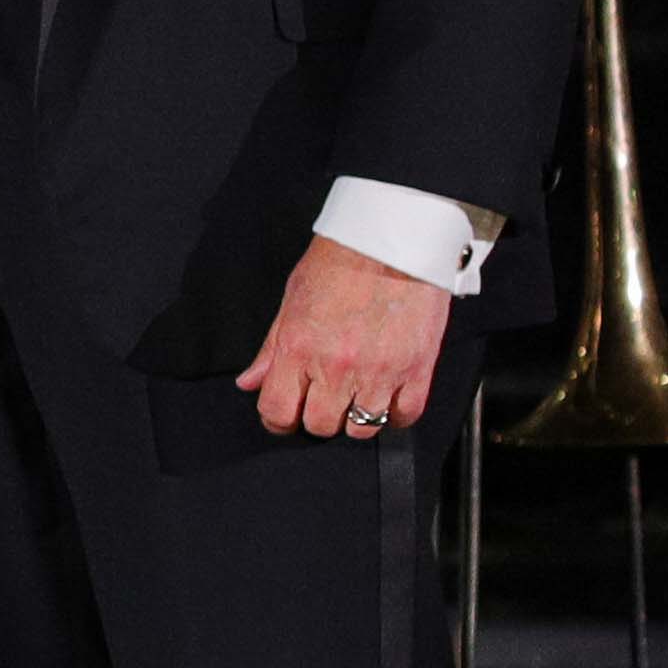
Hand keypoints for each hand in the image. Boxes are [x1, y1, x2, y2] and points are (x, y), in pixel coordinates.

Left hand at [239, 233, 452, 442]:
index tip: (285, 415)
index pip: (277, 411)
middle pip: (320, 426)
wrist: (390, 239)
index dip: (277, 419)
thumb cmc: (340, 262)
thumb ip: (271, 348)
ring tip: (356, 396)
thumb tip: (250, 382)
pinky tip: (387, 398)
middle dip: (317, 417)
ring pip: (361, 428)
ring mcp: (380, 371)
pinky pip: (404, 416)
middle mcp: (337, 366)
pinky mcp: (417, 369)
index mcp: (299, 348)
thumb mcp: (291, 300)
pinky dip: (394, 415)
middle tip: (323, 399)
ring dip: (356, 418)